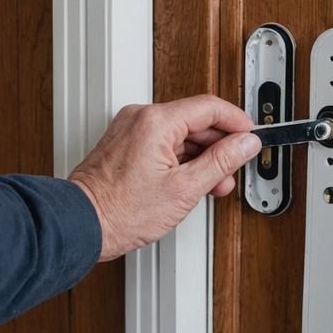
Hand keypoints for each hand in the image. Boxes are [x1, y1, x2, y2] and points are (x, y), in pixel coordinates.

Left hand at [68, 94, 260, 261]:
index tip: (251, 137)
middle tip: (232, 169)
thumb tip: (245, 143)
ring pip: (179, 134)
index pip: (210, 107)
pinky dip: (180, 159)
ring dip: (200, 156)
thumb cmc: (121, 211)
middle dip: (218, 146)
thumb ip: (220, 162)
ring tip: (211, 184)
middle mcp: (140, 118)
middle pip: (195, 120)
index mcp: (156, 122)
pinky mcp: (124, 144)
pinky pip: (161, 143)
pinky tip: (189, 182)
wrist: (81, 224)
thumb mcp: (184, 188)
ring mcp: (129, 130)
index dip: (237, 122)